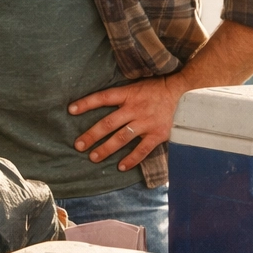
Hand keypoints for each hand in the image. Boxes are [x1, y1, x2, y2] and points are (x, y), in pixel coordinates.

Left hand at [68, 73, 188, 172]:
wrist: (182, 92)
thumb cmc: (155, 89)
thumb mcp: (136, 85)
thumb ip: (120, 95)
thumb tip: (99, 102)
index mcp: (128, 94)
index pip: (102, 97)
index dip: (86, 103)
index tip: (71, 110)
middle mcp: (135, 109)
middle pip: (108, 123)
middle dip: (92, 135)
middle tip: (78, 145)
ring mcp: (146, 123)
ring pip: (121, 138)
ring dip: (106, 149)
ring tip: (93, 157)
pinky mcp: (158, 134)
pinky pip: (142, 150)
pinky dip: (131, 159)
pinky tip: (120, 167)